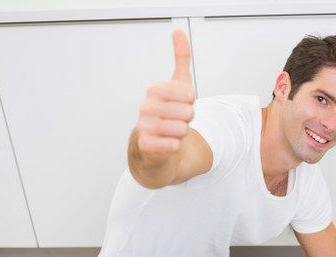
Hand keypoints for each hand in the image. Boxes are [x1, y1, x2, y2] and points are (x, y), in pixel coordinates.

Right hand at [135, 29, 195, 161]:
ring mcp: (144, 126)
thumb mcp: (178, 84)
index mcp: (154, 90)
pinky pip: (173, 146)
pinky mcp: (146, 145)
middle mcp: (146, 107)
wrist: (156, 142)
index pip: (187, 93)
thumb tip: (178, 31)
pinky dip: (175, 146)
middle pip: (187, 113)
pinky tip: (168, 143)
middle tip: (179, 119)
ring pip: (182, 130)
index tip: (185, 102)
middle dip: (189, 119)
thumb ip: (180, 58)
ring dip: (183, 133)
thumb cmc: (169, 112)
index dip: (192, 100)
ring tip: (173, 131)